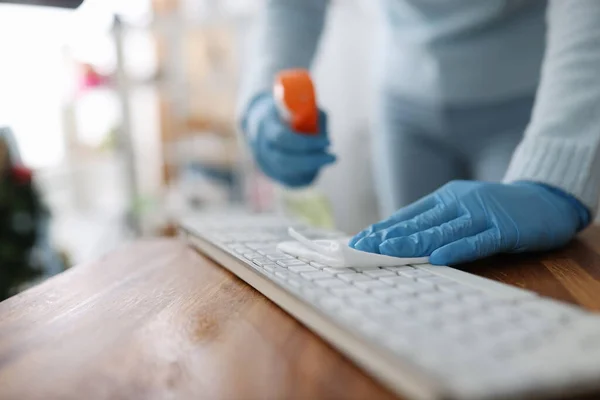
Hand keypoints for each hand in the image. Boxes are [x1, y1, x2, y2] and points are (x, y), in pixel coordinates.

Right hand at [242, 93, 335, 186]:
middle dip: (312, 160)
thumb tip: (323, 134)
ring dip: (313, 168)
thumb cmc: (286, 111)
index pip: (283, 138)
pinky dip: (309, 174)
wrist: (264, 124)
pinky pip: (293, 181)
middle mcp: (262, 148)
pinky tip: (318, 164)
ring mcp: (266, 164)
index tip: (327, 141)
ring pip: (289, 174)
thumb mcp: (299, 103)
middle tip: (333, 157)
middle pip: (284, 161)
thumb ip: (312, 114)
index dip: (307, 142)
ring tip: (327, 158)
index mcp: (266, 126)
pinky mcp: (274, 175)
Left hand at [350, 180, 589, 264]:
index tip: (359, 240)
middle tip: (362, 247)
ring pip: (442, 231)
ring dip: (413, 241)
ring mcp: (481, 214)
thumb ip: (434, 223)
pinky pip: (477, 241)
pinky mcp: (503, 229)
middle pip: (419, 222)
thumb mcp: (460, 210)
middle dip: (388, 236)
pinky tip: (438, 258)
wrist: (544, 199)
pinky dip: (457, 250)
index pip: (407, 214)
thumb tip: (397, 240)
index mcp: (444, 198)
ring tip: (388, 251)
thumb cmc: (495, 209)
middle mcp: (458, 203)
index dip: (383, 228)